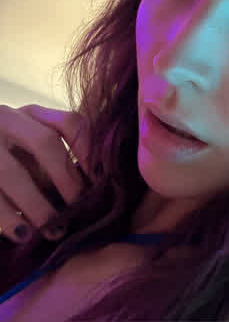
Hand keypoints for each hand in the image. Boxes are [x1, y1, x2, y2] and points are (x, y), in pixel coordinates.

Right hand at [0, 104, 92, 243]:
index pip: (69, 121)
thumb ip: (57, 164)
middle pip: (44, 142)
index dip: (88, 149)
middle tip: (78, 206)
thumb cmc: (10, 160)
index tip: (99, 179)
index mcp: (31, 114)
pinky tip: (22, 235)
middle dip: (65, 177)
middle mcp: (7, 120)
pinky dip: (7, 218)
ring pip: (12, 173)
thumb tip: (93, 191)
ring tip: (54, 231)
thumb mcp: (31, 154)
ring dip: (37, 205)